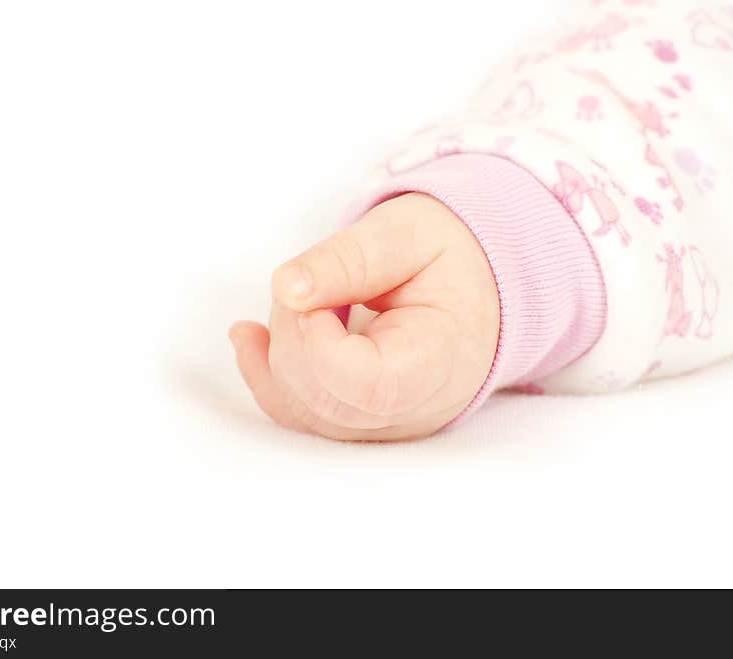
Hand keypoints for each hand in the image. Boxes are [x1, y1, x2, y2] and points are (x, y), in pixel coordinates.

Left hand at [229, 192, 499, 439]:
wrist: (481, 287)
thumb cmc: (452, 258)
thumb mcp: (408, 234)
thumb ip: (349, 259)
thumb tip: (286, 288)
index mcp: (439, 361)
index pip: (365, 384)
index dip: (318, 340)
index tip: (322, 294)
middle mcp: (414, 409)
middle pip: (324, 398)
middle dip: (293, 331)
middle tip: (315, 281)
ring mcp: (386, 424)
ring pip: (304, 411)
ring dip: (279, 348)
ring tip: (300, 297)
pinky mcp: (362, 421)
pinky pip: (302, 416)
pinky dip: (267, 375)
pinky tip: (250, 339)